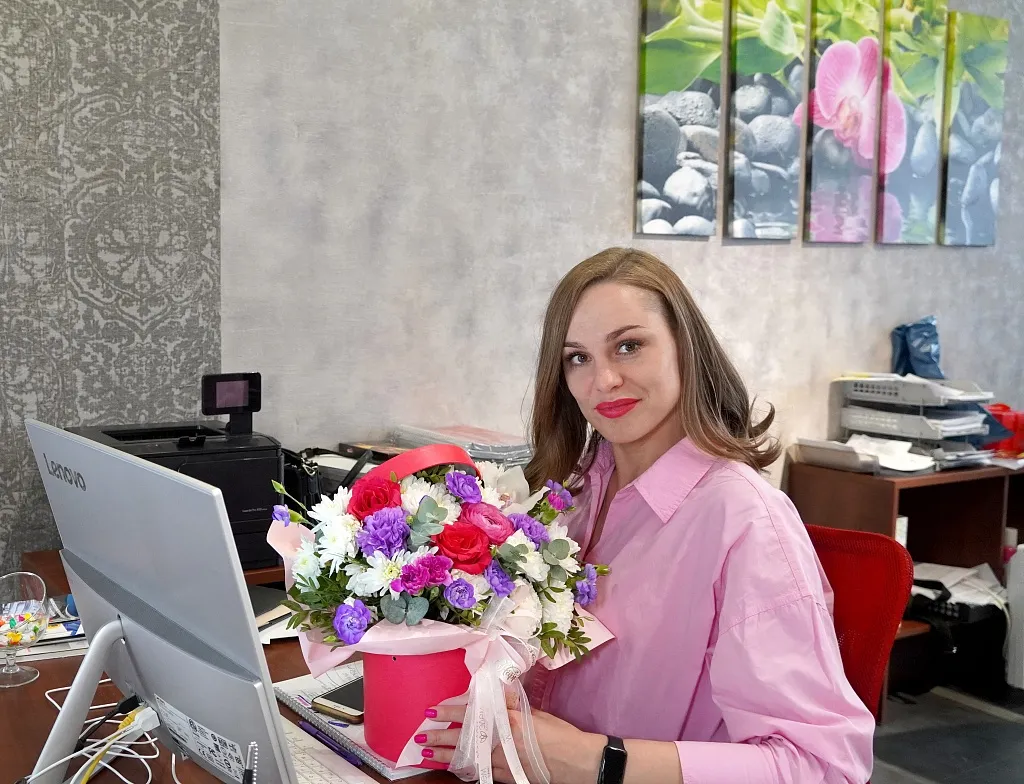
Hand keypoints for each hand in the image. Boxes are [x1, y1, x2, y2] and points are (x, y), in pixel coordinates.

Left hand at [418, 702, 604, 783]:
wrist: (579, 763)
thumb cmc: (560, 734)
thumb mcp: (535, 713)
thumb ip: (511, 705)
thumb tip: (493, 690)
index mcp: (509, 722)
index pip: (473, 715)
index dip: (450, 713)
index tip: (432, 711)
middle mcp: (502, 744)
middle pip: (464, 740)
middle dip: (439, 739)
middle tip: (420, 737)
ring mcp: (503, 764)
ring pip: (467, 760)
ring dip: (446, 758)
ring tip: (426, 755)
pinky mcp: (507, 778)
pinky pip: (480, 773)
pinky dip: (465, 770)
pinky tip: (453, 768)